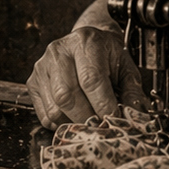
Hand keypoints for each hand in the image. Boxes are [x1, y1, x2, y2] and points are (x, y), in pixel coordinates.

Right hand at [27, 25, 150, 127]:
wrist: (88, 41)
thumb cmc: (107, 56)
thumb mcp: (126, 67)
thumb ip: (132, 92)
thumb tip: (134, 117)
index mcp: (86, 42)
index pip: (91, 80)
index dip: (103, 105)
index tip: (114, 120)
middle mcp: (59, 51)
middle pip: (68, 96)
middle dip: (88, 118)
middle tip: (102, 126)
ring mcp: (42, 67)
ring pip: (55, 109)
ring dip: (74, 123)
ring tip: (90, 120)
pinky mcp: (33, 82)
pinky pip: (44, 114)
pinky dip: (61, 123)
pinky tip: (74, 116)